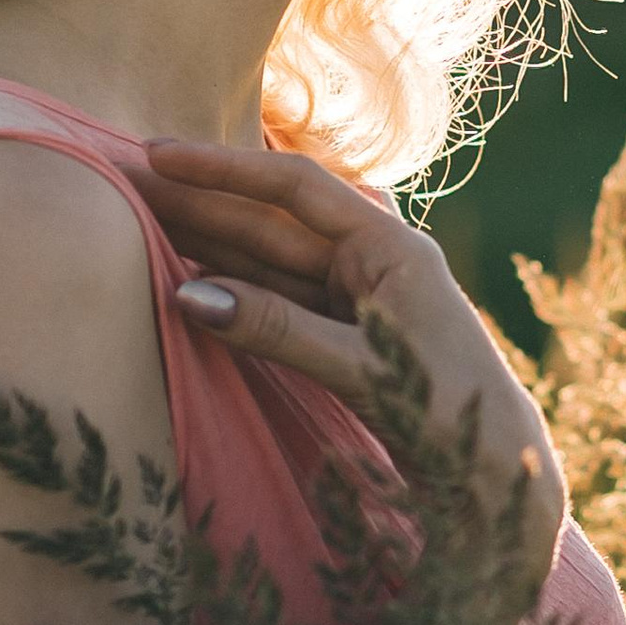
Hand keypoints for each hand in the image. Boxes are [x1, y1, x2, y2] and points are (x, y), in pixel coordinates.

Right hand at [135, 139, 566, 602]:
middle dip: (202, 200)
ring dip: (208, 241)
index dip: (223, 168)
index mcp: (391, 246)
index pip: (294, 188)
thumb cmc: (447, 410)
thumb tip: (190, 294)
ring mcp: (359, 295)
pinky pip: (277, 298)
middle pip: (273, 221)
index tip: (159, 155)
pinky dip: (232, 288)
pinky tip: (186, 278)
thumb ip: (277, 329)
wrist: (499, 469)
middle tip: (126, 181)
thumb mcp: (361, 367)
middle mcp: (374, 259)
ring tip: (141, 218)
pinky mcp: (348, 332)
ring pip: (269, 260)